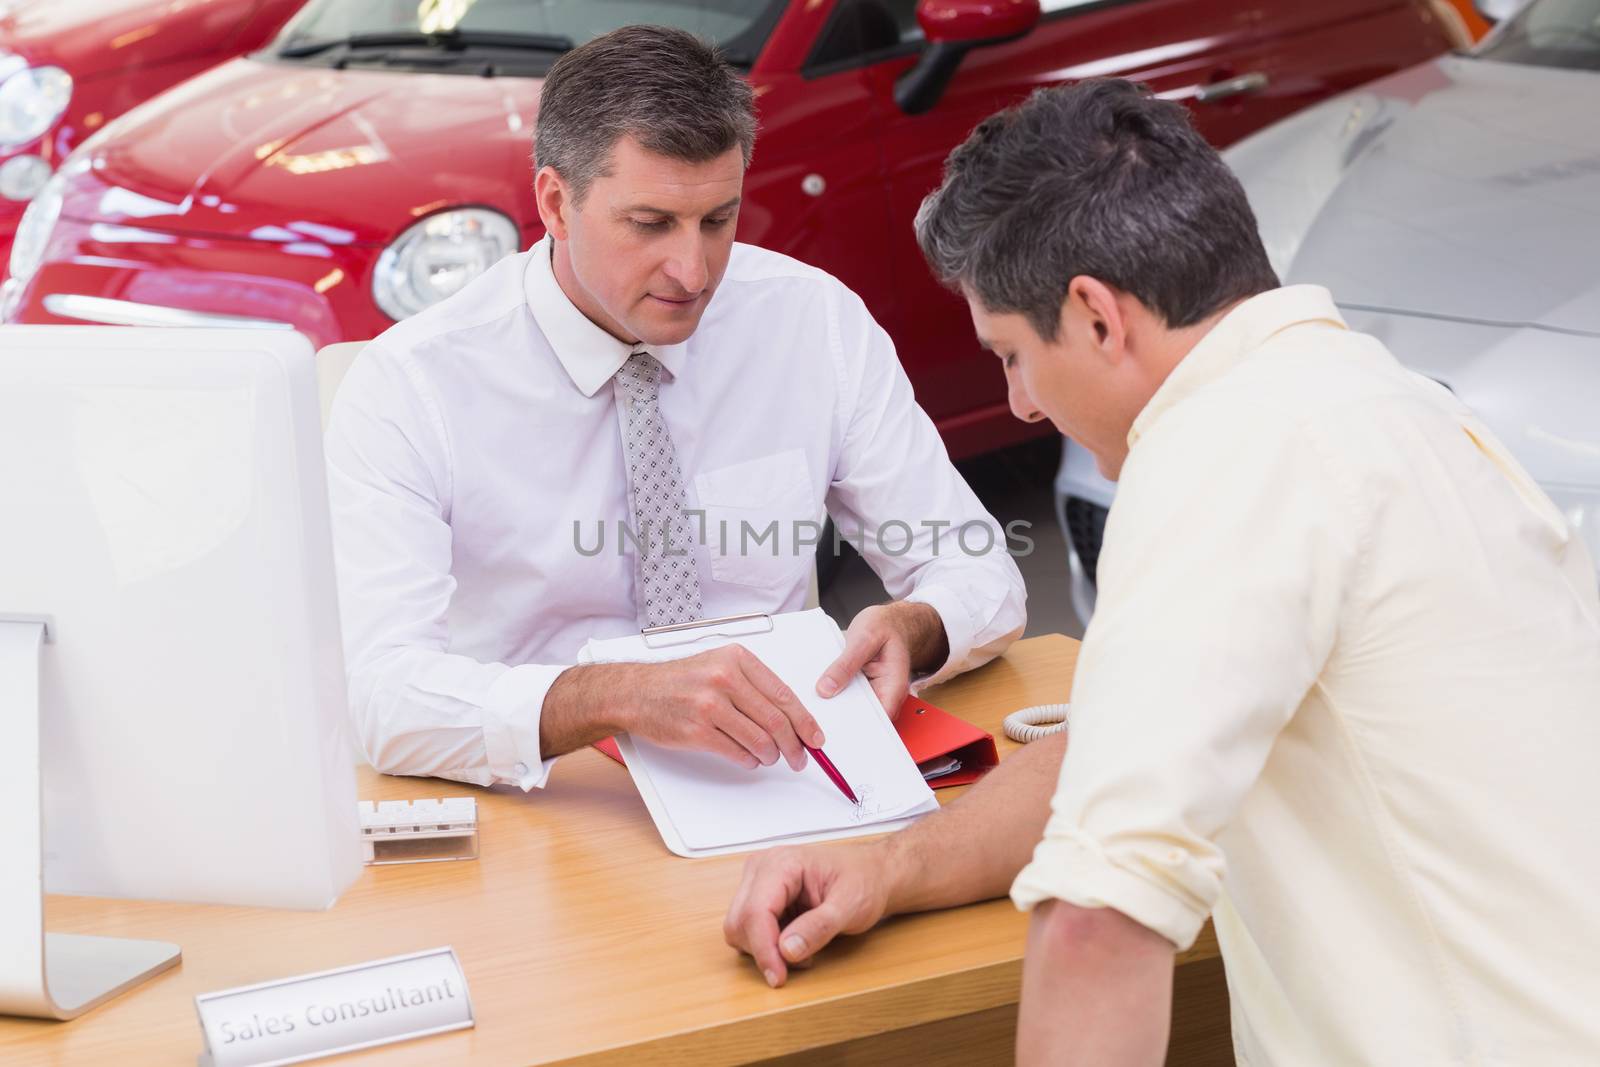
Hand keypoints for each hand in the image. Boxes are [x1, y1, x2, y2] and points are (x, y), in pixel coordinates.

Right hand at [622, 644, 824, 770]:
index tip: (816, 738)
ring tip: (770, 758)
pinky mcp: (697, 730)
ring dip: (771, 755)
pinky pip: (738, 752)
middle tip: (800, 757)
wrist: (637, 692)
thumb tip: (791, 716)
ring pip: (760, 739)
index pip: (784, 695)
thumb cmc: (682, 681)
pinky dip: (750, 760)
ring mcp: (710, 705)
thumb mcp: (720, 665)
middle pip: (776, 720)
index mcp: (737, 659)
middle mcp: (725, 678)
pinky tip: (749, 758)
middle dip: (794, 745)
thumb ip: (754, 686)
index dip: (805, 721)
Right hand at [723, 842, 894, 986]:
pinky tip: (795, 941)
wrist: (871, 874)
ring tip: (804, 948)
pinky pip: (749, 930)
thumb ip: (820, 927)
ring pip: (739, 929)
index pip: (754, 912)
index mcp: (781, 863)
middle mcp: (761, 868)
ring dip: (766, 950)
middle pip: (739, 922)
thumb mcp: (851, 906)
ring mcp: (757, 882)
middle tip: (803, 961)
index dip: (763, 950)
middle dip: (764, 951)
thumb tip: (787, 950)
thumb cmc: (864, 881)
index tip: (778, 977)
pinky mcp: (759, 897)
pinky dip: (768, 945)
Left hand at [816, 602, 945, 715]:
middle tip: (818, 715)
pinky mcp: (862, 688)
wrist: (891, 620)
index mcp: (893, 686)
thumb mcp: (863, 639)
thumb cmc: (885, 626)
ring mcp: (874, 692)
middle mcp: (886, 694)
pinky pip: (848, 697)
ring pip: (853, 709)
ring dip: (836, 707)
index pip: (878, 720)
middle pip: (863, 718)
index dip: (858, 728)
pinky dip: (836, 696)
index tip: (835, 727)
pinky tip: (820, 692)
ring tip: (815, 702)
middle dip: (841, 720)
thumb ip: (845, 664)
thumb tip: (826, 689)